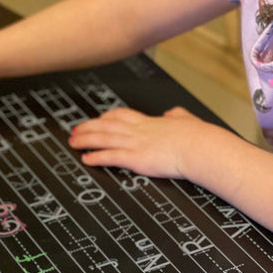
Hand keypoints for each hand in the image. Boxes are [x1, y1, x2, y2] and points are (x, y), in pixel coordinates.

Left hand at [69, 106, 208, 178]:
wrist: (200, 147)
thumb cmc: (198, 137)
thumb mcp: (187, 120)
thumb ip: (177, 116)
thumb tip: (174, 113)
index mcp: (151, 122)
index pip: (122, 116)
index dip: (106, 118)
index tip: (97, 119)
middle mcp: (139, 131)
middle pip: (106, 126)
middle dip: (88, 128)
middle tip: (75, 130)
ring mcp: (136, 144)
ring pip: (103, 139)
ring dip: (85, 140)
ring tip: (73, 143)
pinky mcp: (136, 159)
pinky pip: (110, 157)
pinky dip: (96, 157)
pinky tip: (86, 159)